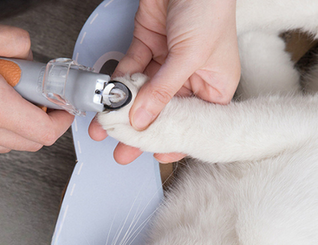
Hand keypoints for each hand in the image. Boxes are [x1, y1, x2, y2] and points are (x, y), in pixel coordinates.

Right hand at [0, 18, 73, 151]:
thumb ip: (14, 43)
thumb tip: (27, 54)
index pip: (44, 131)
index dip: (61, 121)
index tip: (62, 108)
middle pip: (32, 142)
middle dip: (44, 123)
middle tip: (38, 99)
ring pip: (11, 145)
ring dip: (21, 127)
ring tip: (11, 99)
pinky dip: (0, 130)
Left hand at [89, 0, 239, 163]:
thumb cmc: (209, 5)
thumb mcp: (191, 55)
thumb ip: (164, 90)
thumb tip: (143, 120)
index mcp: (213, 86)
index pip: (192, 123)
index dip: (175, 141)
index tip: (156, 156)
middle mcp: (189, 79)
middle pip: (162, 113)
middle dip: (141, 133)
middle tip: (123, 151)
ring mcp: (166, 66)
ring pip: (141, 96)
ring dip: (122, 112)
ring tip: (105, 129)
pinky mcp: (146, 50)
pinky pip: (129, 73)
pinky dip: (117, 86)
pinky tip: (106, 100)